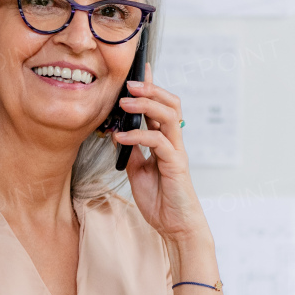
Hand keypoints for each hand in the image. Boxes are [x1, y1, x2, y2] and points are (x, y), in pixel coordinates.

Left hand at [112, 62, 210, 244]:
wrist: (175, 226)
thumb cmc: (160, 200)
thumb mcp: (138, 172)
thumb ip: (132, 152)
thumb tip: (119, 134)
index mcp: (165, 141)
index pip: (160, 107)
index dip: (151, 87)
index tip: (140, 69)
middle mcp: (173, 142)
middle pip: (170, 104)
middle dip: (150, 89)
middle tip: (128, 84)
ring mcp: (176, 151)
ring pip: (169, 116)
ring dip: (146, 105)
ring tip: (124, 104)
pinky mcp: (175, 164)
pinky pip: (158, 142)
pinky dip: (137, 136)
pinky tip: (121, 138)